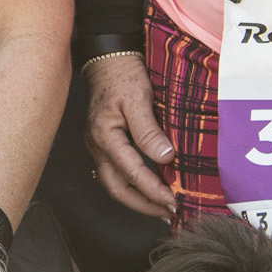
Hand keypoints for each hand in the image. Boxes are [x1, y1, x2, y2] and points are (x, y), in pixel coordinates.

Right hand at [82, 51, 176, 217]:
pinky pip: (116, 173)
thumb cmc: (122, 75)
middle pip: (117, 188)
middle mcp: (98, 145)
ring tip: (159, 207)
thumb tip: (164, 157)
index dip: (153, 191)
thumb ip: (148, 130)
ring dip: (137, 199)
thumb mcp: (137, 99)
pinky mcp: (104, 143)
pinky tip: (147, 187)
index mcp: (105, 136)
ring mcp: (98, 146)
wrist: (108, 59)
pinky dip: (132, 185)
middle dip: (142, 205)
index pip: (132, 172)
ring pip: (114, 184)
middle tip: (167, 213)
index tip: (173, 201)